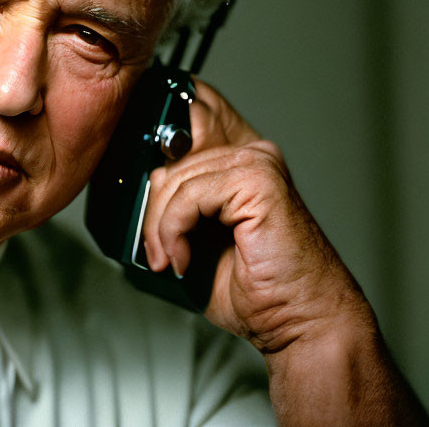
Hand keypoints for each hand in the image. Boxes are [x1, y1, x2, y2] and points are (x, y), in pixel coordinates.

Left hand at [141, 79, 428, 424]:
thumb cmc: (255, 286)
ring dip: (159, 227)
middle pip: (169, 150)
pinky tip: (184, 259)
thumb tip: (130, 192)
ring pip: (174, 177)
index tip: (133, 165)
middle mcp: (249, 153)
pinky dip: (174, 231)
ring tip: (171, 260)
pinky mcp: (258, 180)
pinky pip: (188, 196)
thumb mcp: (197, 238)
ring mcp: (256, 162)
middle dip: (151, 205)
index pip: (191, 109)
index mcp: (237, 159)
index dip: (157, 124)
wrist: (298, 320)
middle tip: (155, 247)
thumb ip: (173, 204)